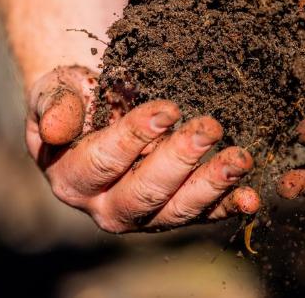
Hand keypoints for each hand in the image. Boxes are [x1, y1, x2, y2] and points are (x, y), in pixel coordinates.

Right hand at [26, 66, 260, 232]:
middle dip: (179, 160)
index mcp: (71, 178)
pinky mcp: (174, 211)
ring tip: (239, 159)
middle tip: (209, 128)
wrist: (97, 109)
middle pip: (143, 193)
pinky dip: (229, 206)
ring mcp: (143, 215)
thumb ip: (53, 105)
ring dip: (212, 186)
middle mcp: (105, 206)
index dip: (134, 137)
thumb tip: (53, 130)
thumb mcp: (55, 90)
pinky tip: (251, 195)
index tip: (168, 108)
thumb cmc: (75, 97)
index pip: (103, 162)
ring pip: (176, 210)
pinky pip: (203, 214)